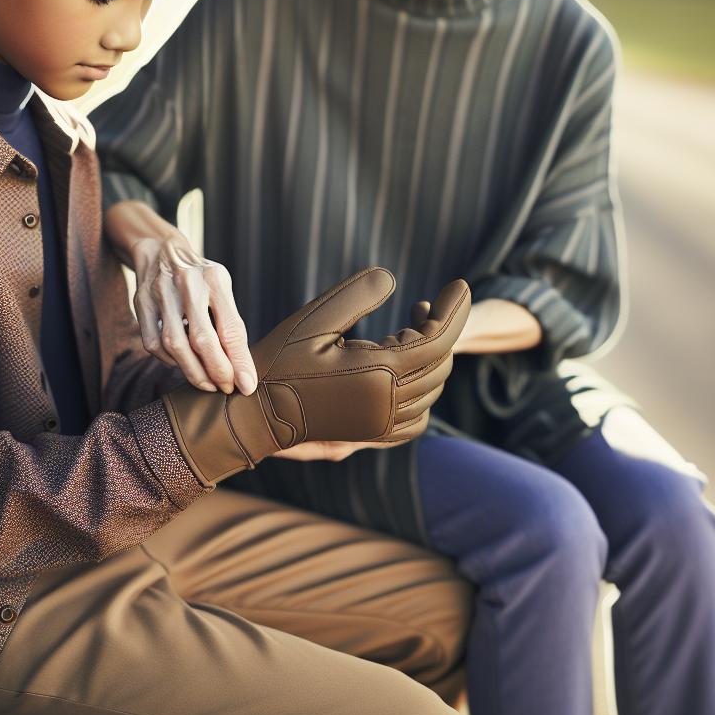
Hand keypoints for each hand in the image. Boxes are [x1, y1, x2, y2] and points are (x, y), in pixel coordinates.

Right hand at [128, 235, 257, 393]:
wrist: (160, 250)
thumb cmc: (199, 278)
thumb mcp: (221, 288)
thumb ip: (230, 323)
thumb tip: (242, 369)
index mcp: (214, 279)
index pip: (231, 328)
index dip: (239, 361)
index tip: (247, 386)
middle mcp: (187, 283)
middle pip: (202, 339)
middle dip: (216, 371)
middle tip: (226, 388)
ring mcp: (161, 293)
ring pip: (175, 345)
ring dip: (193, 372)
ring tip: (208, 384)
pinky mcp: (141, 303)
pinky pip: (153, 343)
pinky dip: (168, 361)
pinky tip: (181, 365)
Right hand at [162, 268, 471, 484]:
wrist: (254, 414)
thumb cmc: (278, 362)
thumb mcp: (315, 318)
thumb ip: (358, 295)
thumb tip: (394, 280)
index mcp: (380, 375)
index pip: (439, 339)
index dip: (454, 309)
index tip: (460, 284)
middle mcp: (388, 405)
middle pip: (440, 362)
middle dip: (439, 329)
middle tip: (420, 305)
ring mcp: (382, 425)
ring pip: (432, 388)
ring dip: (428, 357)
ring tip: (403, 330)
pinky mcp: (373, 435)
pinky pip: (417, 417)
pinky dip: (421, 392)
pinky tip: (400, 369)